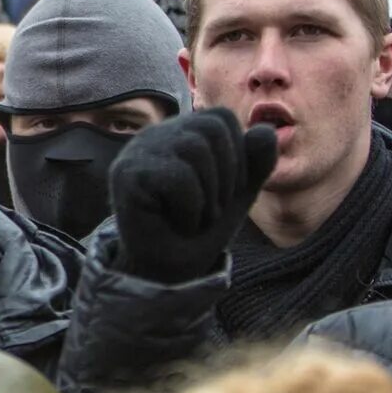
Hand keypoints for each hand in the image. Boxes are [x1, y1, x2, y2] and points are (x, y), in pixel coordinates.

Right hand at [110, 109, 278, 284]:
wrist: (167, 273)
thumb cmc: (198, 232)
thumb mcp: (236, 194)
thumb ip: (254, 163)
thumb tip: (266, 129)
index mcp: (179, 134)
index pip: (221, 119)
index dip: (238, 157)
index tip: (224, 194)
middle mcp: (154, 136)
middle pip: (212, 128)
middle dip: (226, 177)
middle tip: (209, 211)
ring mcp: (136, 153)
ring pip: (196, 149)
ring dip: (209, 196)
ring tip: (194, 218)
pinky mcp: (125, 174)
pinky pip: (179, 178)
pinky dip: (191, 209)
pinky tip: (176, 223)